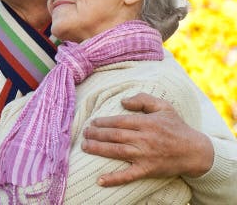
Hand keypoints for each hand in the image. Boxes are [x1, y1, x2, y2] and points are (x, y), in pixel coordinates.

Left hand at [82, 93, 213, 185]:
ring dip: (98, 149)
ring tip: (85, 146)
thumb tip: (122, 101)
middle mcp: (144, 139)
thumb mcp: (164, 107)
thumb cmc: (177, 127)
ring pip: (117, 151)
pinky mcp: (148, 170)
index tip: (93, 122)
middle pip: (115, 135)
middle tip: (84, 133)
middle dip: (96, 134)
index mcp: (147, 123)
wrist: (196, 152)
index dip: (103, 122)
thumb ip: (143, 100)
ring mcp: (145, 155)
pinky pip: (129, 175)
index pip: (119, 121)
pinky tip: (100, 180)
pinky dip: (114, 178)